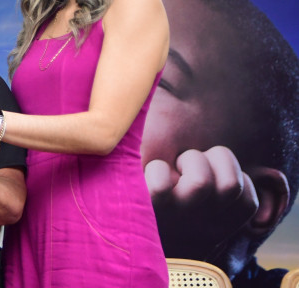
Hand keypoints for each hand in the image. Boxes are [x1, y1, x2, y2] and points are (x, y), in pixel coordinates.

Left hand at [144, 145, 257, 259]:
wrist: (116, 194)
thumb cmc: (158, 177)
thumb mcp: (196, 183)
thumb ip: (224, 177)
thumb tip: (268, 173)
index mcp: (215, 221)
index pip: (247, 200)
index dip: (232, 174)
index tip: (209, 170)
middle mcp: (198, 224)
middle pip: (230, 186)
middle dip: (211, 159)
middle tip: (186, 163)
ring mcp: (174, 218)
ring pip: (203, 183)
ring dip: (188, 160)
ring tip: (171, 165)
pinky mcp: (146, 209)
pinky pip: (163, 183)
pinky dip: (156, 169)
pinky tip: (147, 175)